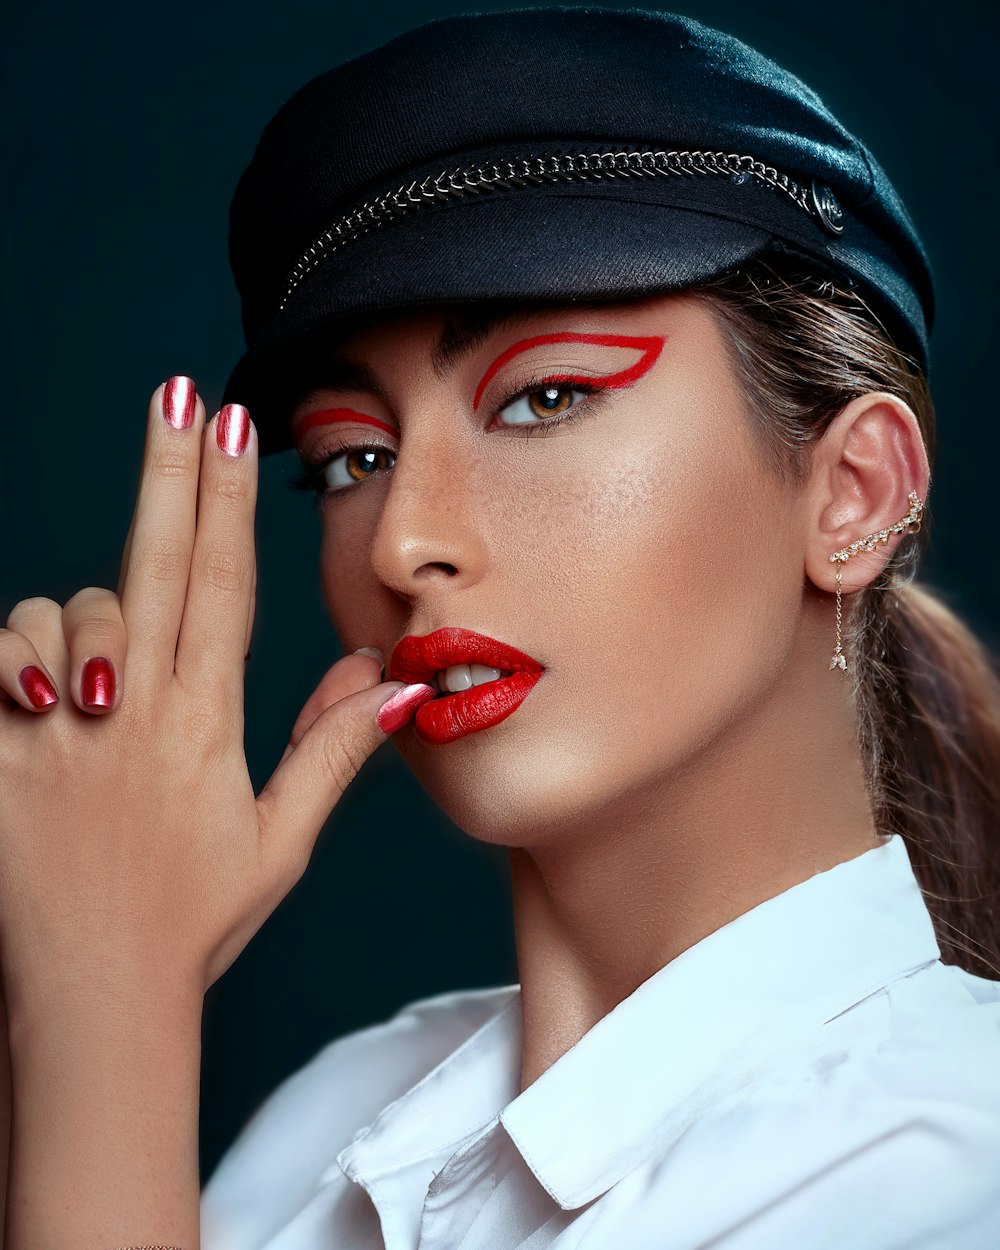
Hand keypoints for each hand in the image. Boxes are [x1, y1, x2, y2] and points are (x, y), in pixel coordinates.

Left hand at [0, 377, 423, 1013]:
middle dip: (166, 472)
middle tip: (175, 396)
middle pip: (152, 566)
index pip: (223, 590)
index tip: (232, 432)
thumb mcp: (278, 843)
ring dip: (76, 608)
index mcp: (204, 728)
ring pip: (59, 612)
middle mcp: (133, 716)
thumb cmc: (190, 922)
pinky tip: (33, 679)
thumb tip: (393, 685)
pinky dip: (10, 654)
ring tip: (94, 668)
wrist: (91, 996)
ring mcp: (57, 734)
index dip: (229, 504)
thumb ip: (332, 753)